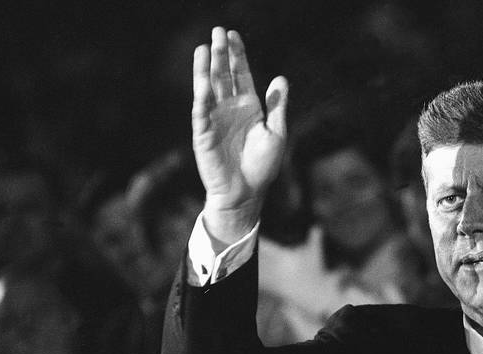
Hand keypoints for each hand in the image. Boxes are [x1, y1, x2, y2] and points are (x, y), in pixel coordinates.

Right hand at [192, 27, 288, 243]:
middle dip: (221, 54)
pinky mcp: (203, 132)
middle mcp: (229, 109)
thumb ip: (277, 106)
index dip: (237, 56)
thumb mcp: (276, 133)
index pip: (241, 75)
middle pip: (224, 75)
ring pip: (210, 88)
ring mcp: (215, 119)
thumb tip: (281, 78)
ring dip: (207, 68)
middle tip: (218, 31)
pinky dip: (201, 94)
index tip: (234, 35)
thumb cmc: (262, 167)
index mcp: (248, 107)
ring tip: (206, 47)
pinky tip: (202, 78)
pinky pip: (201, 110)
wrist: (247, 193)